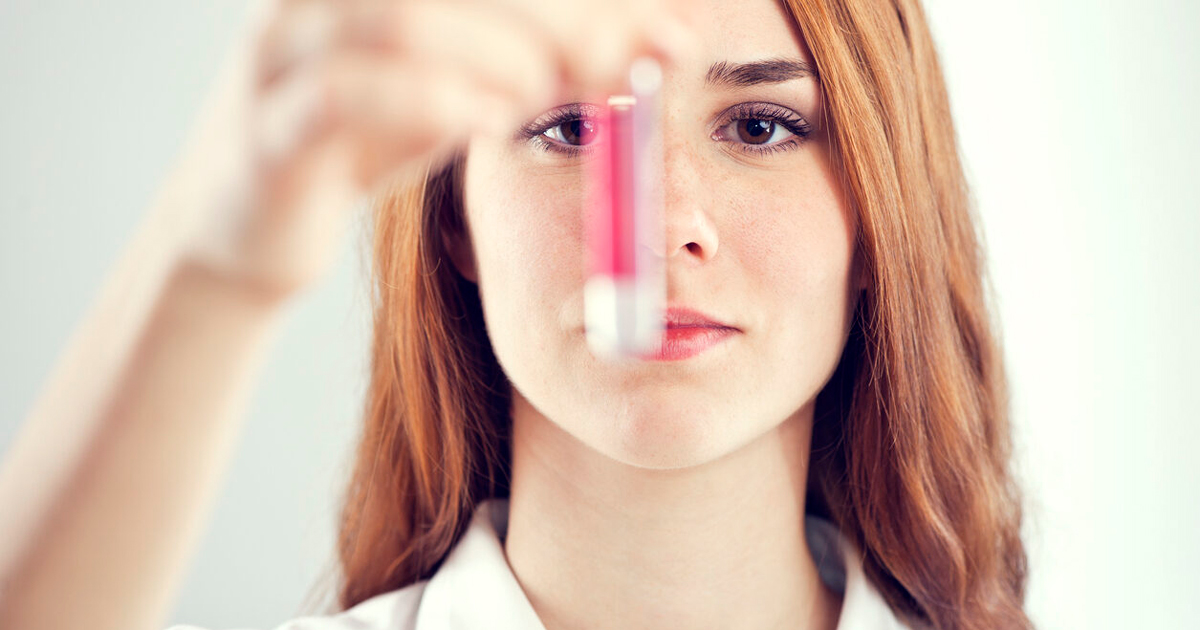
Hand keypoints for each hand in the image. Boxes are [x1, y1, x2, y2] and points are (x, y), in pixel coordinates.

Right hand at [160, 0, 697, 301]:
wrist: (250, 227)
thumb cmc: (359, 144)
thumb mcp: (458, 95)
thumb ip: (536, 66)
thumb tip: (648, 49)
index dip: (572, 3)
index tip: (661, 32)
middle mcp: (323, 2)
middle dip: (552, 20)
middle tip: (622, 59)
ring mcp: (286, 59)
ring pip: (396, 22)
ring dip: (490, 52)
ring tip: (540, 93)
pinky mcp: (268, 130)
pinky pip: (342, 95)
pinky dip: (425, 100)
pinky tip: (485, 120)